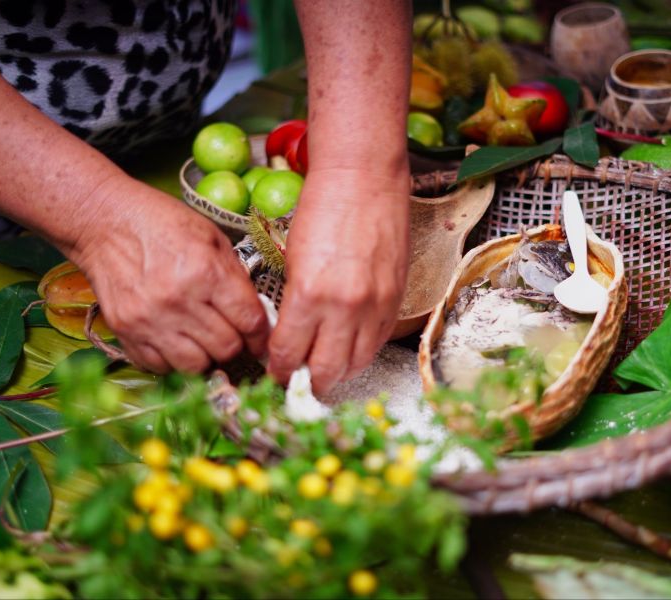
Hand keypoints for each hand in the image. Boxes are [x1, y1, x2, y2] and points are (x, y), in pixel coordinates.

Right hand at [71, 176, 268, 373]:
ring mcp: (149, 321)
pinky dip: (174, 361)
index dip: (261, 336)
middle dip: (236, 345)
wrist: (105, 223)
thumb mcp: (212, 238)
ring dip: (206, 357)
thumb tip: (257, 314)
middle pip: (226, 348)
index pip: (249, 322)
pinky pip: (161, 367)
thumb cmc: (162, 224)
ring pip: (196, 366)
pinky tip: (177, 341)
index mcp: (206, 272)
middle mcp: (178, 301)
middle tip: (232, 335)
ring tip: (204, 340)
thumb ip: (236, 278)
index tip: (259, 338)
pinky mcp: (126, 333)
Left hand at [267, 169, 409, 394]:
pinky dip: (361, 352)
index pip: (289, 353)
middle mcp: (346, 307)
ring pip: (356, 363)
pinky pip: (378, 342)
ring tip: (323, 370)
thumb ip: (294, 304)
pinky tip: (349, 349)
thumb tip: (292, 337)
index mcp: (310, 295)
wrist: (364, 178)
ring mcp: (376, 305)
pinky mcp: (396, 299)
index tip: (274, 370)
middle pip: (326, 370)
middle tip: (296, 380)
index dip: (278, 368)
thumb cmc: (324, 207)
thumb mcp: (292, 258)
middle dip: (306, 382)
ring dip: (336, 372)